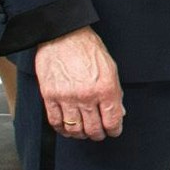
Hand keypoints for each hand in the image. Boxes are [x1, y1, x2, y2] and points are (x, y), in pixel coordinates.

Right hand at [34, 26, 124, 140]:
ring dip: (80, 134)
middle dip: (98, 135)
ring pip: (74, 129)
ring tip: (83, 132)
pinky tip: (67, 128)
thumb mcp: (111, 69)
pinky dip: (62, 129)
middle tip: (99, 133)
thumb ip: (115, 93)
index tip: (113, 131)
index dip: (114, 130)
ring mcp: (66, 97)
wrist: (63, 35)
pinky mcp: (49, 96)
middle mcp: (86, 96)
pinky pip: (55, 122)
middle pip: (93, 129)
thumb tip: (119, 112)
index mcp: (105, 89)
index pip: (112, 121)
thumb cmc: (88, 48)